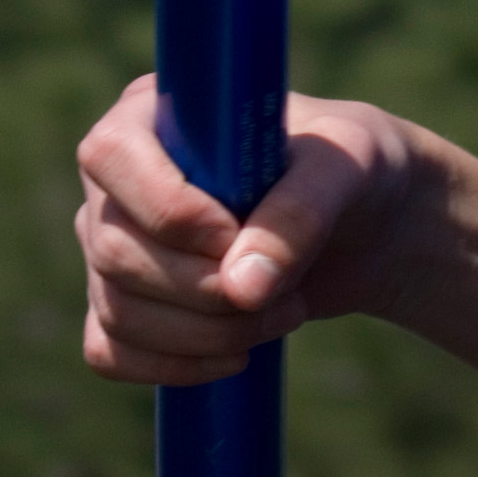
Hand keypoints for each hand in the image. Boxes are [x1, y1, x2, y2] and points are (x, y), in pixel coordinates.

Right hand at [73, 74, 419, 383]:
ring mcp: (111, 243)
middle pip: (115, 249)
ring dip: (207, 333)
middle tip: (287, 294)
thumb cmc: (353, 170)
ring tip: (284, 314)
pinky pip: (110, 351)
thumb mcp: (348, 168)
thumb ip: (300, 213)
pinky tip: (239, 355)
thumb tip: (238, 287)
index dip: (170, 210)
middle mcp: (116, 179)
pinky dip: (174, 366)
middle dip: (206, 290)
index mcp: (152, 110)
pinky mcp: (123, 302)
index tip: (238, 237)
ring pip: (116, 309)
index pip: (111, 154)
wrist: (366, 227)